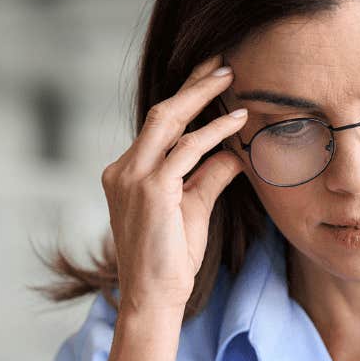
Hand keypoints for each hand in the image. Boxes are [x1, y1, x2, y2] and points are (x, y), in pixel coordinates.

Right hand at [102, 55, 249, 315]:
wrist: (153, 299)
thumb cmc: (171, 262)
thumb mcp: (194, 210)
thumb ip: (208, 177)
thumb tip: (234, 153)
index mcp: (125, 173)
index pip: (157, 125)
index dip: (186, 99)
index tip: (212, 78)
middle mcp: (122, 170)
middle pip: (159, 112)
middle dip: (192, 84)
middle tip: (223, 60)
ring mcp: (132, 178)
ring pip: (168, 121)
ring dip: (202, 96)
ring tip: (232, 77)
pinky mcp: (150, 190)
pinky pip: (186, 150)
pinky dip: (213, 132)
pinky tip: (237, 122)